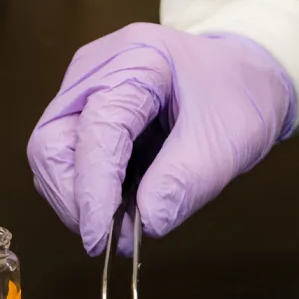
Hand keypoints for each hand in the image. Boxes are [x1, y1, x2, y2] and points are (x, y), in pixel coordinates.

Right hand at [28, 23, 294, 255]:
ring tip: (121, 225)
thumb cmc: (239, 97)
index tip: (98, 239)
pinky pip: (69, 160)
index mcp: (135, 60)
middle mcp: (96, 71)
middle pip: (52, 143)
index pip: (95, 131)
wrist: (246, 78)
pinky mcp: (85, 114)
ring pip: (52, 156)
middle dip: (74, 198)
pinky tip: (119, 207)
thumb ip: (184, 182)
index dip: (92, 190)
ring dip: (79, 200)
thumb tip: (144, 225)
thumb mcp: (227, 143)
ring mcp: (85, 91)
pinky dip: (88, 192)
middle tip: (107, 238)